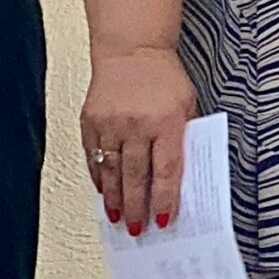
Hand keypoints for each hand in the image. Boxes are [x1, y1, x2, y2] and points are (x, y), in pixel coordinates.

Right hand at [81, 46, 196, 234]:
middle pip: (135, 176)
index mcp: (166, 121)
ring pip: (111, 171)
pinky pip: (93, 156)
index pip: (166, 170)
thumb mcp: (187, 104)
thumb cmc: (164, 78)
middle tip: (137, 229)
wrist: (132, 49)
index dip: (164, 199)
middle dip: (136, 207)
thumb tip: (180, 176)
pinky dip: (99, 177)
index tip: (163, 220)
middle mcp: (136, 124)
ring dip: (114, 199)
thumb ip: (183, 138)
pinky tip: (103, 192)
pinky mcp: (90, 121)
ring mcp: (110, 123)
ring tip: (117, 219)